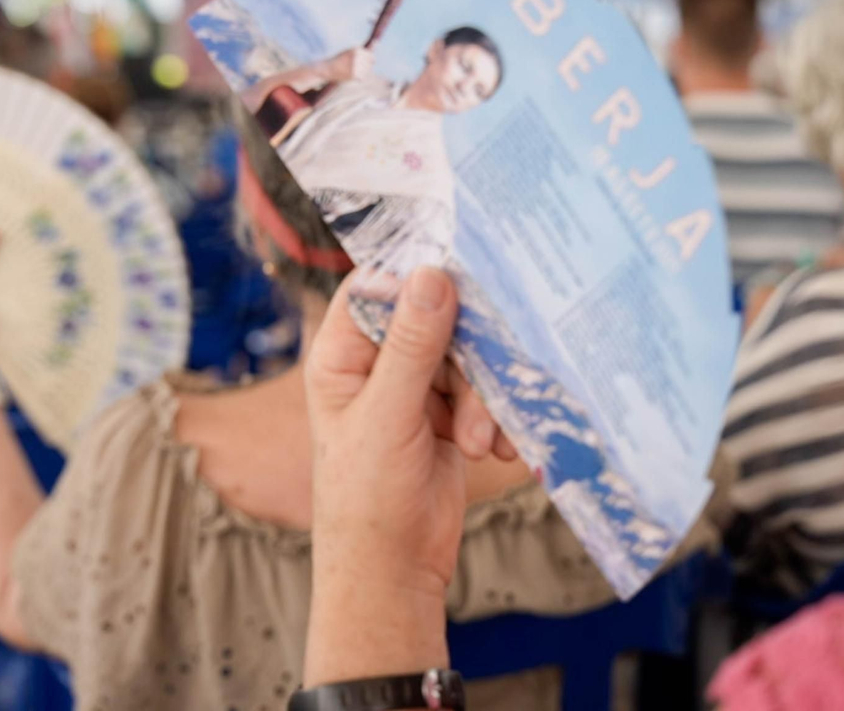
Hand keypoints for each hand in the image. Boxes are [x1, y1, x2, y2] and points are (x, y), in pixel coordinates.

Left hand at [302, 268, 514, 686]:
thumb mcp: (389, 416)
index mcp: (342, 355)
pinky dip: (495, 418)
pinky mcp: (448, 415)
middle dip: (466, 357)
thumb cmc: (367, 497)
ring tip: (482, 444)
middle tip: (485, 385)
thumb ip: (412, 346)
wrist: (393, 571)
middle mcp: (376, 364)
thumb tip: (432, 275)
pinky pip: (482, 393)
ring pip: (466, 358)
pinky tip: (500, 450)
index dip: (414, 275)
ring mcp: (414, 390)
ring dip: (483, 399)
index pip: (374, 287)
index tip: (460, 273)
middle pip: (433, 320)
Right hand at [319, 46, 375, 84]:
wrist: (328, 69)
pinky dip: (358, 78)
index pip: (371, 56)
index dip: (366, 60)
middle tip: (354, 67)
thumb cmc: (341, 59)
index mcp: (357, 49)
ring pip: (367, 71)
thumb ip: (365, 49)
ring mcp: (356, 66)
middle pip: (371, 63)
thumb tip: (377, 42)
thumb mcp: (352, 51)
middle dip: (365, 66)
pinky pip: (362, 78)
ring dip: (362, 72)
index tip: (359, 62)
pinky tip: (350, 76)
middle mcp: (357, 56)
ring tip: (351, 71)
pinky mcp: (355, 75)